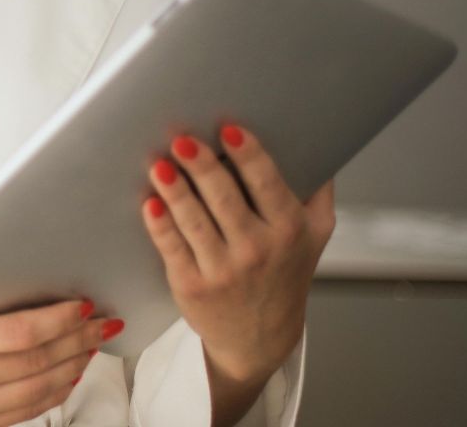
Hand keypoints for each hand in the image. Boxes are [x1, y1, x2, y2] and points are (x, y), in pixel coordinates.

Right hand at [0, 296, 124, 426]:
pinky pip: (24, 412)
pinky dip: (53, 392)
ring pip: (37, 391)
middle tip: (100, 322)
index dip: (59, 319)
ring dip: (73, 366)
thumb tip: (38, 293)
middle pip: (35, 362)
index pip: (19, 332)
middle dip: (76, 340)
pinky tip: (66, 374)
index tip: (81, 306)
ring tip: (90, 345)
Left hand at [140, 124, 334, 388]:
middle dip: (202, 166)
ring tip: (160, 164)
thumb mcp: (314, 234)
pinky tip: (150, 203)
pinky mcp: (192, 285)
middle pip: (225, 198)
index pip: (267, 185)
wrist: (262, 337)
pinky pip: (172, 247)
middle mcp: (258, 251)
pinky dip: (160, 224)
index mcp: (288, 230)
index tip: (229, 130)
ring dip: (174, 190)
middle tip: (182, 139)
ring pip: (194, 221)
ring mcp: (223, 270)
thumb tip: (317, 143)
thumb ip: (317, 190)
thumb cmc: (285, 273)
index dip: (248, 156)